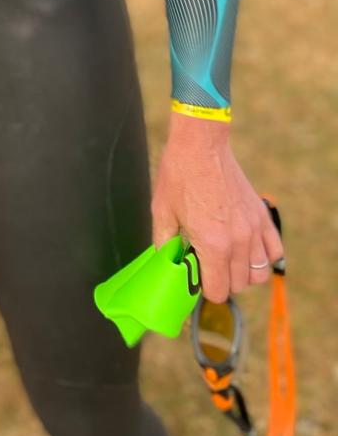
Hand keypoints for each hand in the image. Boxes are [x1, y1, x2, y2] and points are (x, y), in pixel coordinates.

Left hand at [151, 115, 282, 301]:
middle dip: (222, 280)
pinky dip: (264, 257)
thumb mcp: (162, 211)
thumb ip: (164, 243)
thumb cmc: (179, 175)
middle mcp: (238, 241)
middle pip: (238, 285)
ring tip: (226, 258)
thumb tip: (166, 262)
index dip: (204, 289)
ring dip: (243, 273)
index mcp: (212, 244)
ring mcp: (253, 229)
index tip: (196, 277)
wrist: (200, 144)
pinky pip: (274, 251)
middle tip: (207, 264)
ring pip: (259, 274)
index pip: (218, 291)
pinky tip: (247, 248)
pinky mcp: (262, 216)